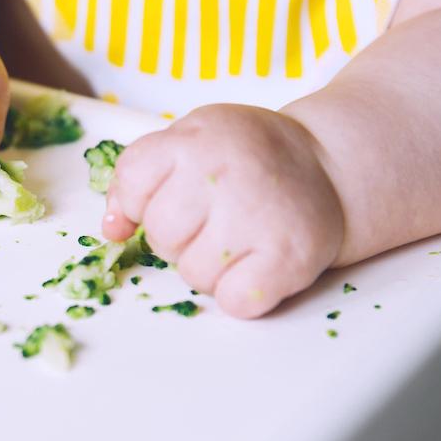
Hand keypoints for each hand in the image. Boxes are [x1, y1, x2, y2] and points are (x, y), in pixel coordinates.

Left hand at [102, 104, 345, 317]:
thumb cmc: (247, 157)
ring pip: (192, 275)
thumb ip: (140, 176)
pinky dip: (240, 293)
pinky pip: (232, 301)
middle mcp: (221, 174)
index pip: (132, 185)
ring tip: (239, 238)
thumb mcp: (189, 140)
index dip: (141, 202)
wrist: (329, 165)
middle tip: (214, 219)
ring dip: (210, 267)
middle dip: (179, 238)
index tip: (172, 196)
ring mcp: (255, 217)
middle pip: (161, 236)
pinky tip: (258, 262)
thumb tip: (112, 230)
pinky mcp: (286, 259)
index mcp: (192, 140)